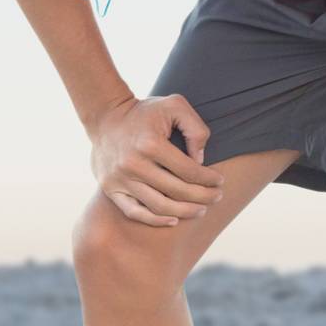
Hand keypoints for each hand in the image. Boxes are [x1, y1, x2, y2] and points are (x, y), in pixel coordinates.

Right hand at [88, 93, 226, 227]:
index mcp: (151, 143)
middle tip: (216, 197)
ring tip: (200, 210)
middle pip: (176, 191)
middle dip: (202, 197)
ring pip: (158, 206)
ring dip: (184, 212)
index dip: (208, 178)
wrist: (106, 116)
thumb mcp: (174, 105)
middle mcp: (134, 164)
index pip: (188, 170)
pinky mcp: (111, 188)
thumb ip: (194, 128)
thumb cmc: (145, 112)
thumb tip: (200, 160)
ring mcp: (120, 179)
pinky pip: (135, 213)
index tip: (219, 181)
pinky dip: (156, 220)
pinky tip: (174, 220)